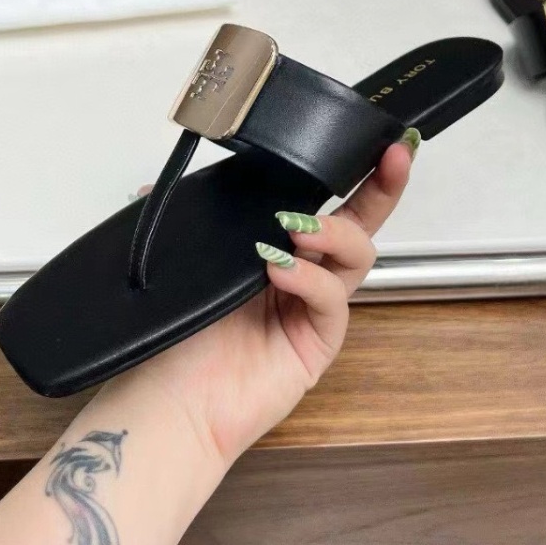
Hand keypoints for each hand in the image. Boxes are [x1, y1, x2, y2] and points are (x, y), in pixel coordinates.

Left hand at [119, 138, 415, 467]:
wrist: (170, 404)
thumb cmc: (176, 336)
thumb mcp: (183, 265)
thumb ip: (181, 225)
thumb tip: (153, 187)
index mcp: (276, 249)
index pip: (320, 203)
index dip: (346, 172)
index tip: (370, 140)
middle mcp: (303, 273)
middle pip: (359, 223)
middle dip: (380, 187)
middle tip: (392, 157)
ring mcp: (315, 306)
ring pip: (356, 256)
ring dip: (334, 232)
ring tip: (298, 230)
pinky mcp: (320, 340)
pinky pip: (331, 299)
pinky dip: (308, 278)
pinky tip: (279, 269)